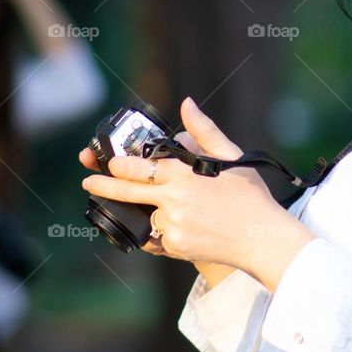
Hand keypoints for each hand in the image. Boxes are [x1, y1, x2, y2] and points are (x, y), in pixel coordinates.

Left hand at [79, 97, 315, 290]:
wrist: (262, 239)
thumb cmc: (250, 196)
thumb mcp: (231, 157)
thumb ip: (204, 131)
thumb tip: (186, 103)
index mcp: (185, 177)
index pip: (141, 168)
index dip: (120, 166)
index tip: (109, 162)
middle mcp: (174, 202)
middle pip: (129, 192)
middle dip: (104, 186)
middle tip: (88, 181)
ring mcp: (173, 227)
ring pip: (144, 216)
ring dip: (141, 210)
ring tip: (137, 204)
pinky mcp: (175, 247)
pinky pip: (155, 237)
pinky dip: (156, 231)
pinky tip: (167, 225)